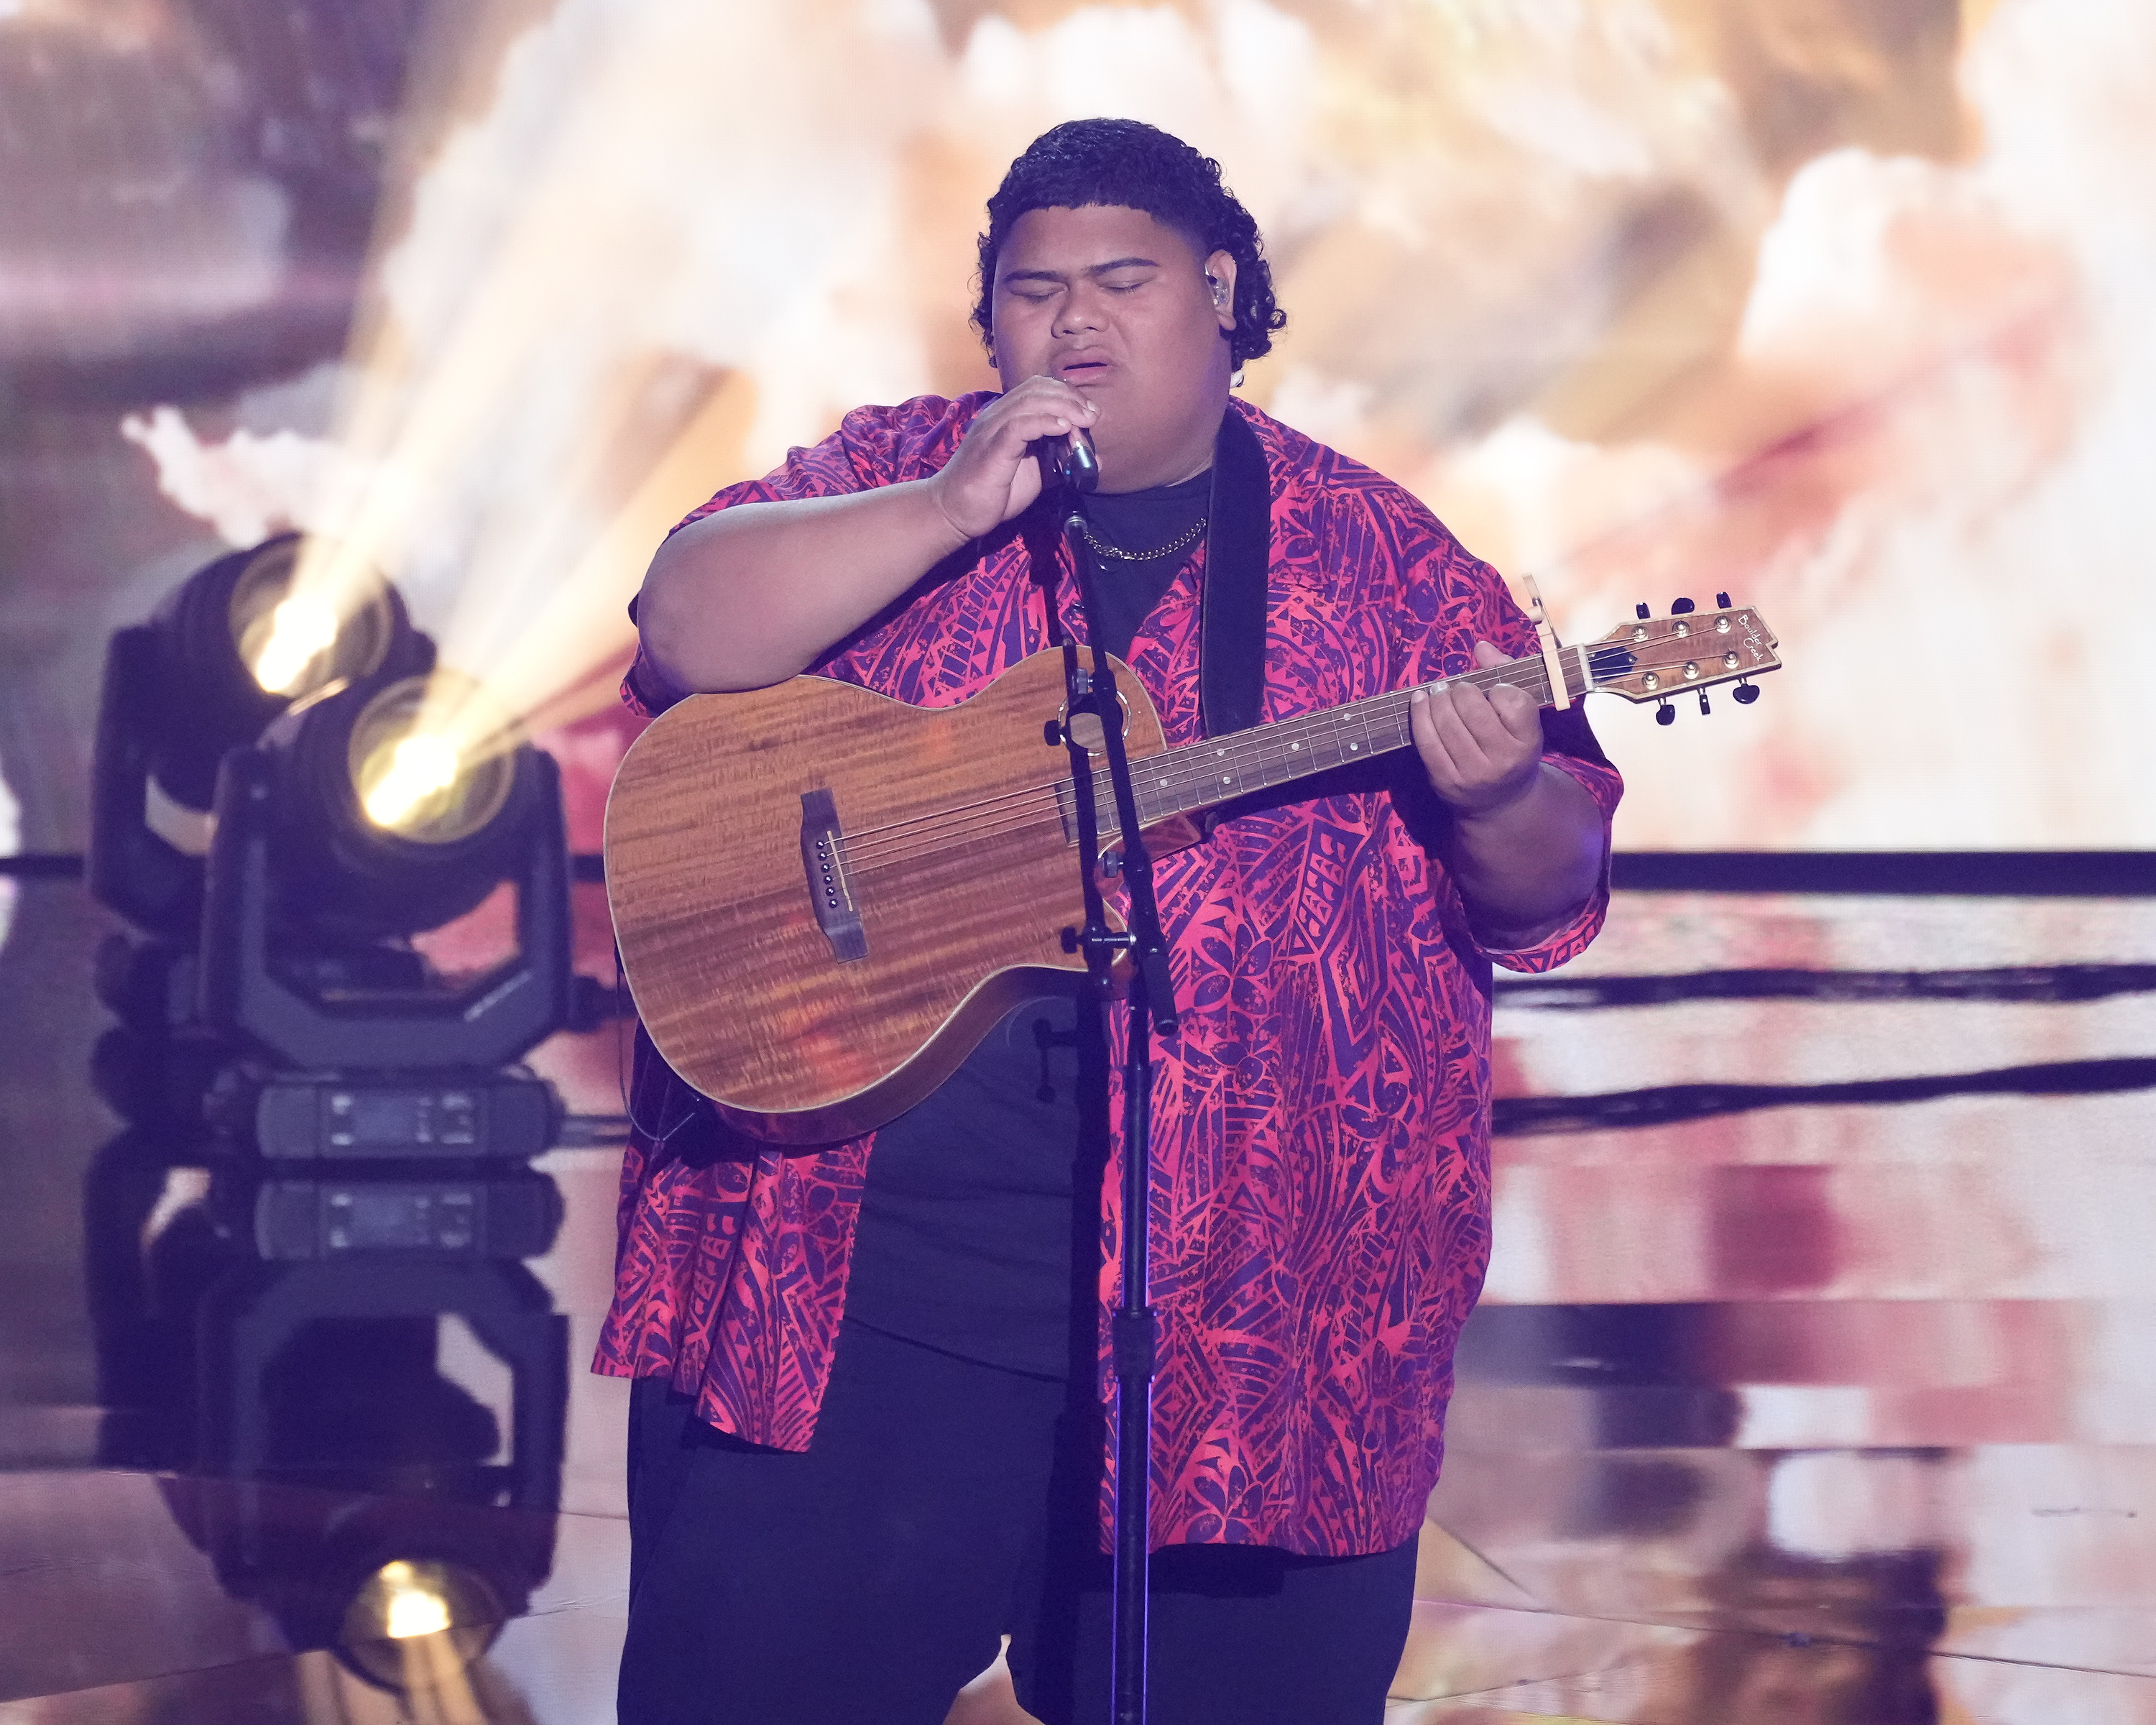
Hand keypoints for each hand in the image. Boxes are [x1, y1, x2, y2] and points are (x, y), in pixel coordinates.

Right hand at [927, 375, 1100, 541]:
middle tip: (1092, 416)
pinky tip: (1063, 430)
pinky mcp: (991, 449)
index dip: (1068, 394)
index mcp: (1006, 417)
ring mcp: (992, 430)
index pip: (1039, 388)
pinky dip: (1044, 423)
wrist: (956, 513)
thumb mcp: (1036, 475)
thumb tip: (1093, 459)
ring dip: (1063, 408)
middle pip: (1038, 388)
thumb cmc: (993, 493)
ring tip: (1084, 421)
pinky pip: (1018, 426)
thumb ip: (1061, 463)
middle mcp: (997, 416)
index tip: (1090, 413)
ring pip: (1030, 402)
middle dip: (1071, 398)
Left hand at [1411, 641, 1544, 814]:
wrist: (1501, 804)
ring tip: (1439, 692)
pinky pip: (1426, 739)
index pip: (1511, 699)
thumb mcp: (1522, 720)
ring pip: (1446, 721)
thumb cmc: (1511, 748)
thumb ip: (1506, 676)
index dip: (1497, 688)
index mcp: (1528, 742)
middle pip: (1472, 707)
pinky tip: (1419, 700)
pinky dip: (1419, 714)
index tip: (1492, 692)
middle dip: (1461, 690)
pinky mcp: (1444, 780)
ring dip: (1438, 698)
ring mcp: (1472, 773)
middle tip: (1458, 689)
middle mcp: (1502, 760)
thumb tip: (1481, 646)